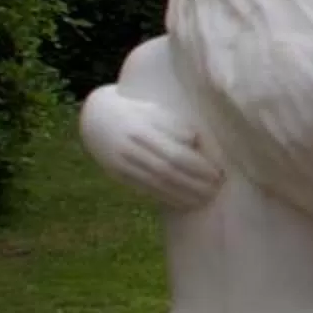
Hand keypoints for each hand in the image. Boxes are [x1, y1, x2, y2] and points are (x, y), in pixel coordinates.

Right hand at [81, 89, 222, 210]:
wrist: (96, 119)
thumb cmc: (134, 111)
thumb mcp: (153, 109)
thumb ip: (174, 124)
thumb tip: (194, 141)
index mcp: (140, 131)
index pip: (173, 154)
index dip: (197, 166)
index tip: (217, 172)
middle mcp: (130, 150)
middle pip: (166, 172)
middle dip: (193, 182)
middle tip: (216, 188)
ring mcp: (122, 165)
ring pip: (156, 184)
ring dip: (183, 194)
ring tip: (205, 199)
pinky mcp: (118, 176)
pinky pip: (145, 190)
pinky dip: (167, 198)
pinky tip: (183, 203)